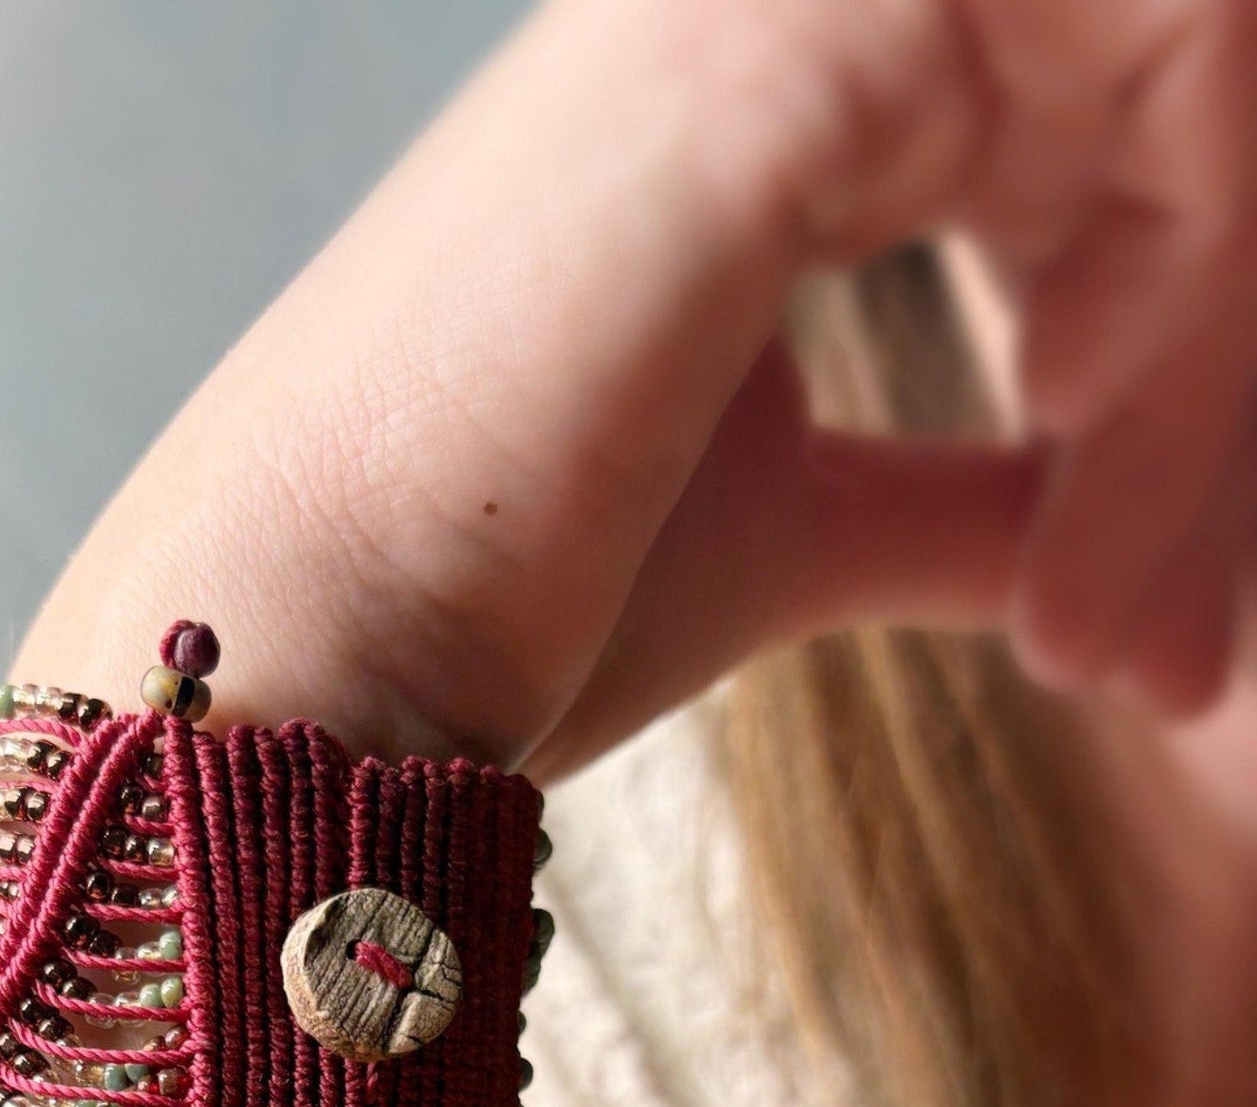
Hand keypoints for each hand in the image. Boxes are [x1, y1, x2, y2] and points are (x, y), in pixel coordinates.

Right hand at [14, 0, 1256, 764]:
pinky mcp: (775, 56)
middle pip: (1155, 89)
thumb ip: (950, 496)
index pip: (1084, 129)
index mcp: (763, 102)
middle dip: (1209, 357)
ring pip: (1177, 61)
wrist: (316, 665)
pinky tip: (1089, 450)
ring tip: (1116, 595)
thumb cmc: (500, 613)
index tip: (1114, 581)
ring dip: (1207, 341)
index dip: (1175, 340)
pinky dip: (1192, 285)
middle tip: (1171, 624)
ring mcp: (771, 7)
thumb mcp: (790, 532)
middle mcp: (770, 15)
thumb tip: (1080, 534)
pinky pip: (1150, 63)